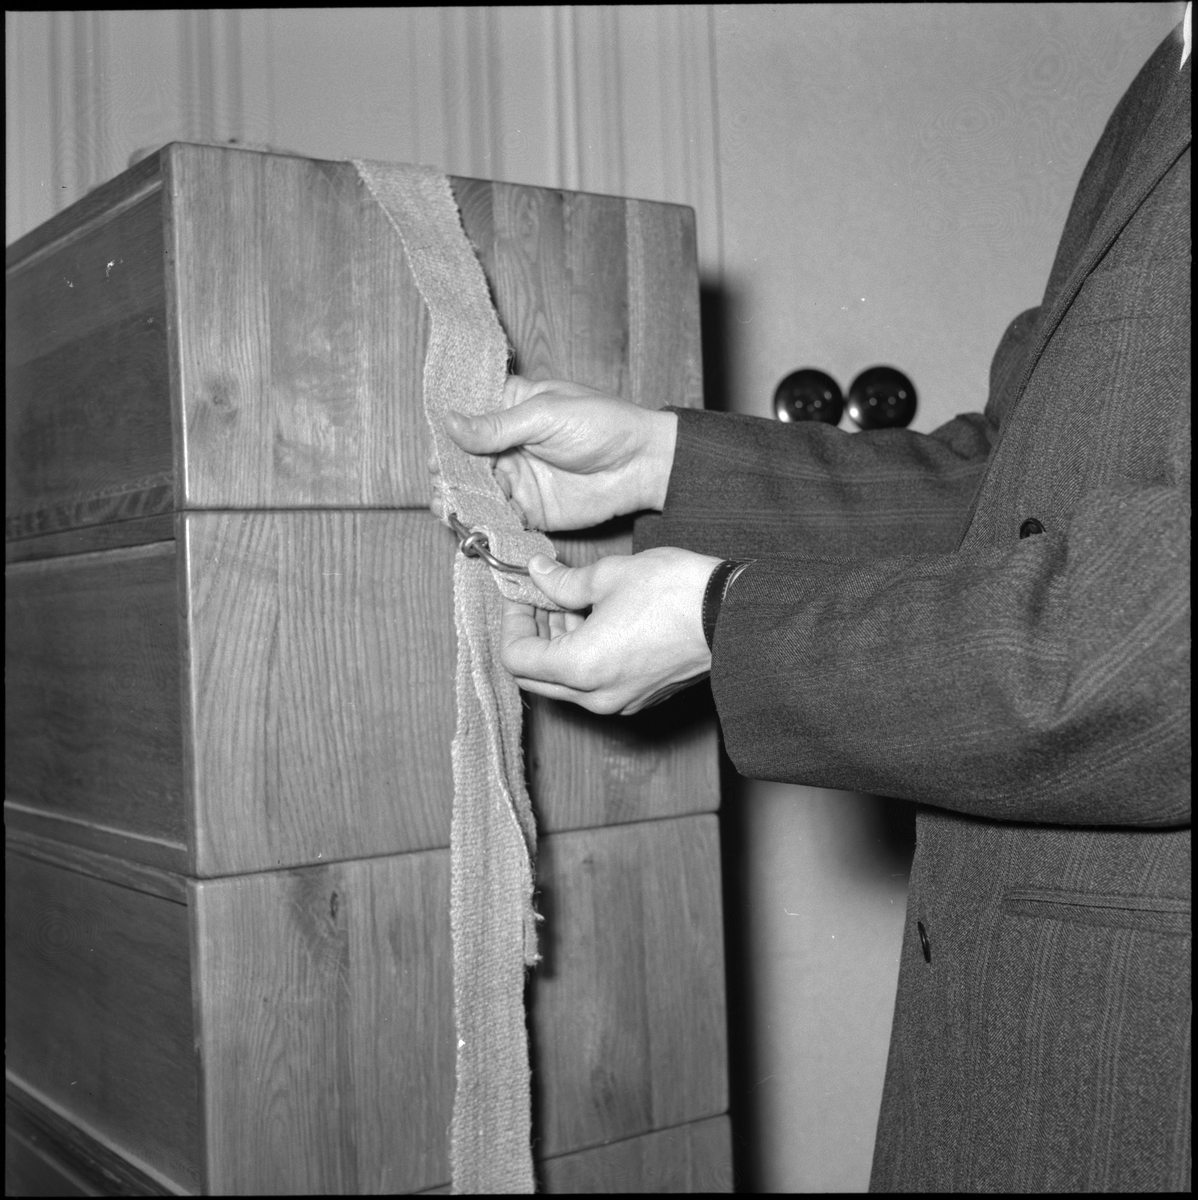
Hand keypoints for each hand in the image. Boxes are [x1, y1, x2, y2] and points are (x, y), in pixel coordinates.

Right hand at [438, 375, 677, 530]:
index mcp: (510, 408)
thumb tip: (449, 423)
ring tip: (449, 510)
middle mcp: (507, 445)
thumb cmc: (602, 425)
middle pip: (463, 461)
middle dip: (448, 475)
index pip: (466, 419)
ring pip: (476, 492)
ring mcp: (517, 479)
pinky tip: (474, 526)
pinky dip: (484, 523)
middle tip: (442, 487)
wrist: (641, 465)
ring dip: (461, 502)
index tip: (437, 452)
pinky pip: (499, 518)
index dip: (446, 435)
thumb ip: (497, 426)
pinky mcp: (529, 510)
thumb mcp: (545, 415)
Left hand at [501, 548, 721, 714]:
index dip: (510, 621)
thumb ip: (561, 581)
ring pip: (565, 682)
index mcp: (580, 667)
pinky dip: (584, 657)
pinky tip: (598, 620)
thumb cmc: (675, 593)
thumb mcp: (608, 575)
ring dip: (558, 645)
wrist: (734, 615)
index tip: (520, 593)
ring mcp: (620, 702)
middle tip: (539, 597)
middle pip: (535, 677)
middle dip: (532, 634)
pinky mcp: (641, 698)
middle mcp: (595, 696)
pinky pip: (595, 685)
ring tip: (570, 602)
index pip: (516, 658)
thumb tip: (537, 573)